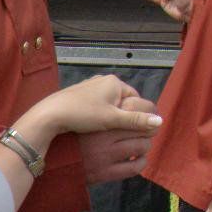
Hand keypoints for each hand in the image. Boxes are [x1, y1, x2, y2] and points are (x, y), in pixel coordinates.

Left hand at [30, 75, 162, 139]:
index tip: (134, 130)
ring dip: (111, 116)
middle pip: (124, 101)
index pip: (137, 99)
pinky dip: (98, 114)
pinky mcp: (79, 94)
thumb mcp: (112, 119)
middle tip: (119, 131)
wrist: (51, 114)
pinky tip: (92, 124)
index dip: (137, 115)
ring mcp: (90, 86)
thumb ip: (136, 120)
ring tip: (105, 129)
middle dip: (124, 115)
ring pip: (110, 103)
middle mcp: (103, 80)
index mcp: (115, 82)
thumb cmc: (82, 114)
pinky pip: (97, 104)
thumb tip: (160, 122)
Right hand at [78, 94, 157, 183]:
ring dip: (145, 144)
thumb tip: (130, 105)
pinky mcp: (105, 172)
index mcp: (99, 119)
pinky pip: (135, 167)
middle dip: (148, 128)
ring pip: (142, 146)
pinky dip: (141, 161)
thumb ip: (105, 111)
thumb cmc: (69, 136)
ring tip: (141, 143)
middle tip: (147, 129)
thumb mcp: (86, 119)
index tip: (146, 114)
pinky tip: (138, 158)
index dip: (145, 110)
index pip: (134, 108)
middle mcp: (104, 136)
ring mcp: (106, 155)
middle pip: (141, 128)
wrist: (51, 159)